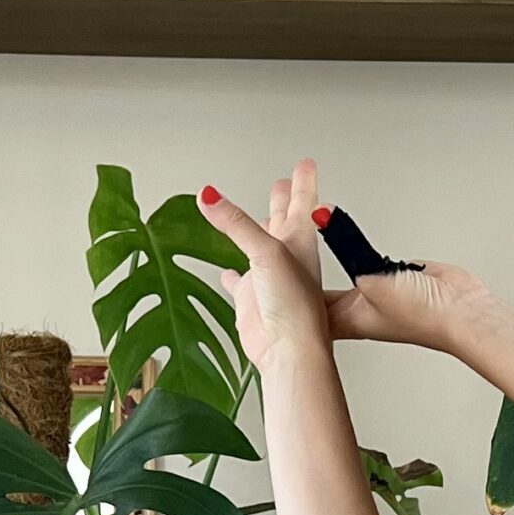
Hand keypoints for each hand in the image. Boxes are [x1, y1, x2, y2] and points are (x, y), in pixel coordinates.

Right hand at [197, 166, 332, 376]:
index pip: (302, 202)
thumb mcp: (266, 252)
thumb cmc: (295, 307)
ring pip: (261, 248)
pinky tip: (228, 271)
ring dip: (256, 233)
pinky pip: (241, 283)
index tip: (306, 163)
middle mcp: (287, 258)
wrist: (287, 351)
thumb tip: (208, 195)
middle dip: (284, 199)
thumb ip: (236, 223)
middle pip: (285, 219)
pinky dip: (233, 275)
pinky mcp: (252, 300)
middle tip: (283, 181)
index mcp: (299, 241)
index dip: (303, 182)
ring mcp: (269, 279)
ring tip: (256, 217)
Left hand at [198, 159, 489, 369]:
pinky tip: (343, 236)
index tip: (246, 269)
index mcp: (339, 314)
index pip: (293, 295)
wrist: (462, 316)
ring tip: (297, 227)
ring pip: (331, 270)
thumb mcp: (373, 276)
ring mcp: (371, 296)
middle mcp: (351, 308)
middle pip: (307, 280)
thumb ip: (345, 243)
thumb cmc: (421, 313)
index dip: (270, 279)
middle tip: (267, 238)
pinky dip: (344, 245)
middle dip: (286, 258)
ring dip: (314, 250)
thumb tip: (317, 213)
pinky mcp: (391, 281)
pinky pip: (358, 260)